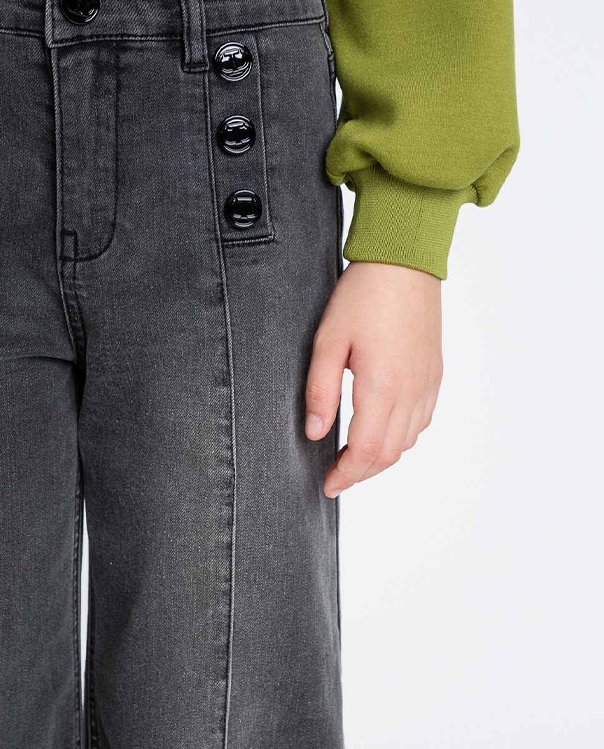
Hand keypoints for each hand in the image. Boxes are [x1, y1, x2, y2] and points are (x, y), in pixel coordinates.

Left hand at [305, 261, 442, 497]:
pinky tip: (381, 428)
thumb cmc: (364, 296)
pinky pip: (421, 421)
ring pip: (408, 441)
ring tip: (353, 454)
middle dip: (361, 472)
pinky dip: (400, 437)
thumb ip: (320, 390)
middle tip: (336, 475)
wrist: (405, 263)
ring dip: (381, 457)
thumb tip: (315, 432)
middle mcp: (411, 392)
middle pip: (389, 454)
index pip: (366, 451)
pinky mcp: (434, 374)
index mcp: (383, 386)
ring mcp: (427, 384)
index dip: (346, 474)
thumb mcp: (328, 340)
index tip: (328, 484)